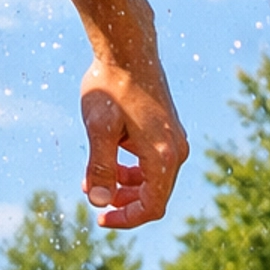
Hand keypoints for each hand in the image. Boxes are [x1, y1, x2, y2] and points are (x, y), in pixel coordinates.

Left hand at [80, 53, 188, 227]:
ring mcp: (174, 138)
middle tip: (93, 197)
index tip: (100, 219)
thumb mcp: (99, 130)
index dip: (127, 219)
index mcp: (164, 155)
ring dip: (124, 184)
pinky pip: (151, 160)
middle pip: (154, 194)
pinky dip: (130, 167)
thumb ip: (101, 167)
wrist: (126, 50)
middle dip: (122, 201)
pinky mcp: (166, 129)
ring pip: (152, 178)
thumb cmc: (111, 86)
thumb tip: (99, 203)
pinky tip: (107, 159)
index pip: (152, 206)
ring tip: (92, 179)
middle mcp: (176, 149)